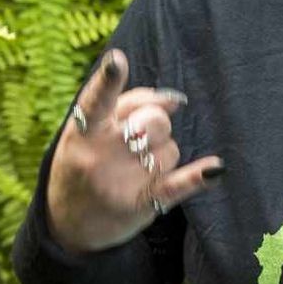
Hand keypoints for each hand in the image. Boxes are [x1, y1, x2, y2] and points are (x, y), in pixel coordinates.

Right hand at [45, 49, 223, 254]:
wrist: (67, 223)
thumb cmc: (83, 164)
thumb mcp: (88, 132)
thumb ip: (126, 106)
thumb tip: (174, 99)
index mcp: (82, 133)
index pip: (97, 100)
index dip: (108, 79)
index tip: (117, 60)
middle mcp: (98, 157)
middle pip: (153, 121)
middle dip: (158, 123)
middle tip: (141, 137)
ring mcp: (119, 183)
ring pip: (170, 150)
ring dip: (164, 155)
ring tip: (137, 169)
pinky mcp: (139, 206)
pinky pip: (175, 186)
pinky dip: (196, 177)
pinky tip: (215, 168)